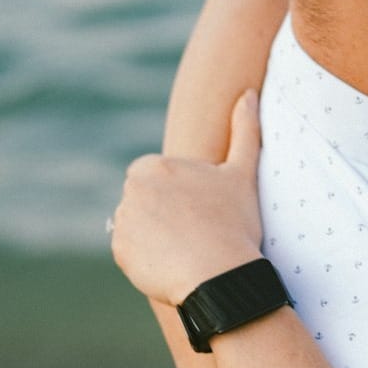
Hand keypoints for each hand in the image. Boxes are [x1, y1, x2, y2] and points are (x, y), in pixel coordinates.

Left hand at [112, 89, 265, 307]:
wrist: (220, 274)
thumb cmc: (234, 223)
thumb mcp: (242, 174)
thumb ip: (244, 130)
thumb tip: (248, 93)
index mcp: (155, 166)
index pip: (159, 178)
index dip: (181, 194)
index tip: (201, 210)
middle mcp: (131, 190)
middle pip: (146, 200)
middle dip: (164, 212)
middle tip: (196, 231)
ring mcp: (123, 222)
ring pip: (139, 225)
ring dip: (155, 234)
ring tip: (187, 249)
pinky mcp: (119, 251)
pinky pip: (131, 252)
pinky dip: (147, 258)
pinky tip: (173, 263)